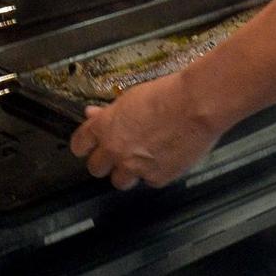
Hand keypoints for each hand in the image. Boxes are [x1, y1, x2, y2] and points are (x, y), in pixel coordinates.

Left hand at [68, 71, 223, 190]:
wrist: (196, 105)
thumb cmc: (167, 94)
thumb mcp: (131, 98)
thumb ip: (110, 113)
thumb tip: (93, 115)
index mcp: (105, 127)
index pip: (79, 145)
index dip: (85, 145)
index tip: (89, 146)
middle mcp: (115, 151)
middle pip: (96, 168)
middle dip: (106, 162)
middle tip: (119, 153)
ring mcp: (135, 167)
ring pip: (120, 181)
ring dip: (128, 172)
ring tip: (143, 159)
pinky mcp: (158, 178)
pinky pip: (150, 181)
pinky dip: (155, 172)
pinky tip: (166, 158)